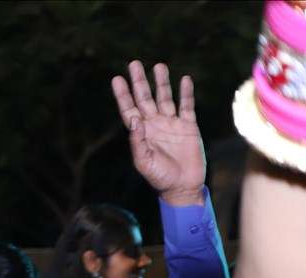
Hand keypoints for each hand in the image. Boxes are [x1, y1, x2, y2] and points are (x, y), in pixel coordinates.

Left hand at [111, 61, 204, 205]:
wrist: (183, 187)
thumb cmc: (160, 178)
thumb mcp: (144, 162)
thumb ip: (138, 142)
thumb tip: (134, 120)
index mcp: (141, 133)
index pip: (129, 109)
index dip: (123, 95)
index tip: (116, 79)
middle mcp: (154, 125)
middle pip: (145, 98)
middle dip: (140, 81)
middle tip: (134, 63)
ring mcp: (171, 124)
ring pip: (165, 98)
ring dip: (162, 82)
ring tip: (159, 65)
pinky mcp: (188, 126)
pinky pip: (187, 106)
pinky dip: (186, 93)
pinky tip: (184, 79)